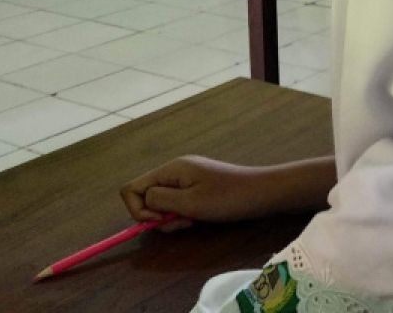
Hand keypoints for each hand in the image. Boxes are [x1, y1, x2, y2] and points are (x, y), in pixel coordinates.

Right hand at [120, 155, 268, 228]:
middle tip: (181, 222)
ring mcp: (186, 178)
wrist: (261, 192)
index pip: (131, 188)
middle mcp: (175, 170)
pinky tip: (198, 218)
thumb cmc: (227, 198)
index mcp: (170, 169)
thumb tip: (143, 201)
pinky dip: (182, 214)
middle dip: (157, 216)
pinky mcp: (197, 187)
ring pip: (161, 203)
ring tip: (192, 221)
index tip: (159, 221)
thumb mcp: (189, 202)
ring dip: (171, 218)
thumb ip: (160, 201)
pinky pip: (177, 203)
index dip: (138, 209)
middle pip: (145, 197)